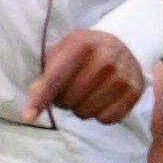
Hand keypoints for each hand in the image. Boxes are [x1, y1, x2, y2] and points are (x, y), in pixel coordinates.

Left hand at [22, 30, 147, 124]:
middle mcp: (106, 59)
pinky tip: (101, 100)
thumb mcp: (64, 51)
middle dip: (63, 101)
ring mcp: (123, 76)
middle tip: (69, 91)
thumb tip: (36, 94)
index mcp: (83, 44)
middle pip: (70, 100)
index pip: (56, 79)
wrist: (126, 44)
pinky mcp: (134, 91)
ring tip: (86, 94)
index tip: (28, 117)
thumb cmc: (87, 50)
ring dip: (80, 109)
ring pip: (86, 112)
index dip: (40, 99)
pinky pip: (106, 118)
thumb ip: (48, 72)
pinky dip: (99, 114)